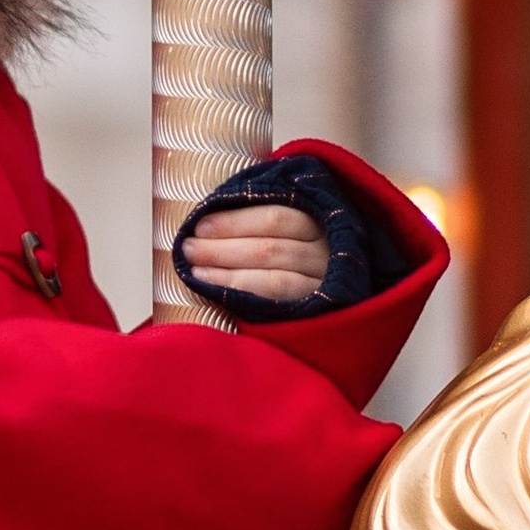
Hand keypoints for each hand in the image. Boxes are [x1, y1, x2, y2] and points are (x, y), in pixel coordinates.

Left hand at [187, 203, 329, 305]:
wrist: (341, 307)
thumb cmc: (301, 251)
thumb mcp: (292, 227)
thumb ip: (261, 218)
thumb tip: (210, 219)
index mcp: (322, 222)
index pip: (276, 218)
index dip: (234, 222)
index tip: (200, 227)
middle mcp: (328, 253)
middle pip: (270, 248)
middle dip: (222, 248)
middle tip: (188, 249)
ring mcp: (325, 285)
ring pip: (273, 279)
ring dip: (228, 275)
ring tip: (197, 272)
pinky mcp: (318, 311)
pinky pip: (278, 304)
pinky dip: (245, 296)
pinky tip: (218, 294)